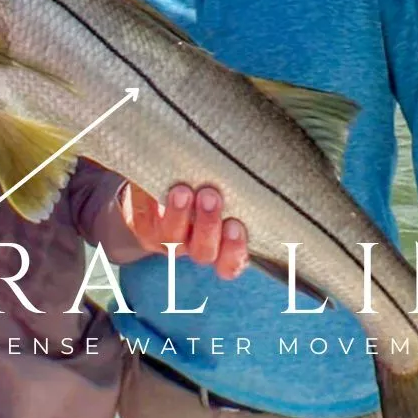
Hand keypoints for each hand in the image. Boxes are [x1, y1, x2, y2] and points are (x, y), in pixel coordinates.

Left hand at [121, 183, 248, 279]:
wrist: (165, 190)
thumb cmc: (209, 188)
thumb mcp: (230, 191)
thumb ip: (240, 187)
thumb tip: (273, 153)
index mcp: (222, 246)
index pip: (231, 264)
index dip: (234, 251)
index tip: (235, 225)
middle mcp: (195, 247)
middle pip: (204, 251)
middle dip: (208, 225)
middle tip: (211, 196)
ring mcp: (168, 239)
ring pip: (173, 238)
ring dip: (179, 213)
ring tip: (183, 190)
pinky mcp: (144, 224)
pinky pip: (147, 219)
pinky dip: (151, 202)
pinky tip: (160, 183)